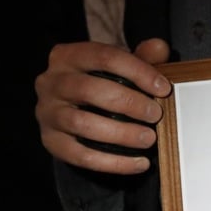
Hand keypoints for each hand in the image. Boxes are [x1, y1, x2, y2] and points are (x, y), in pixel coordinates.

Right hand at [34, 38, 171, 174]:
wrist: (71, 109)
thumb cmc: (100, 83)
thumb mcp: (119, 67)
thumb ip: (142, 57)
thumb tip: (160, 47)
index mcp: (68, 56)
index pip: (104, 56)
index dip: (137, 71)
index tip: (163, 88)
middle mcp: (51, 82)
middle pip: (89, 90)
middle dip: (128, 103)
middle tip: (156, 115)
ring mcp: (47, 113)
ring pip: (82, 124)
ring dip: (121, 134)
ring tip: (149, 139)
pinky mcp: (51, 142)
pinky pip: (82, 156)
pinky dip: (114, 162)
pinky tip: (139, 163)